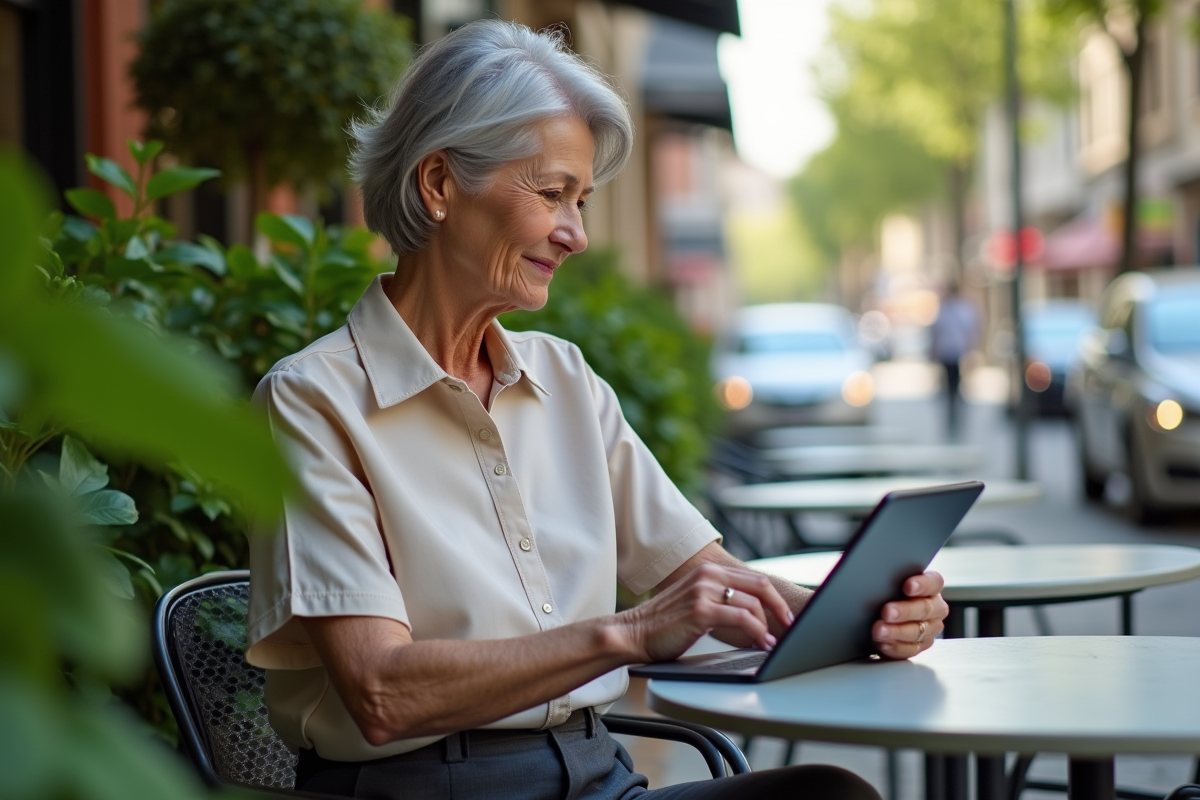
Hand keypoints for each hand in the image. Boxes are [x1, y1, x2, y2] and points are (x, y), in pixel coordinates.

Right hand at [620, 563, 793, 662]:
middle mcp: (708, 576)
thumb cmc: (664, 624)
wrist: (633, 633)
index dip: (774, 598)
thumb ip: (719, 600)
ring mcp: (704, 591)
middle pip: (760, 586)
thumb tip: (752, 615)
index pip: (753, 579)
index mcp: (708, 572)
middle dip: (780, 608)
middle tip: (789, 627)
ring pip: (753, 605)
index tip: (785, 616)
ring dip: (768, 627)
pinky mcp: (701, 610)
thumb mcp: (695, 602)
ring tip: (771, 644)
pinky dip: (757, 633)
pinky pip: (742, 619)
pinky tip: (760, 644)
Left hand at [872, 571, 947, 659]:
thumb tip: (865, 564)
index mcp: (929, 585)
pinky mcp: (919, 646)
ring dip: (897, 631)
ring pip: (918, 632)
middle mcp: (934, 607)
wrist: (873, 610)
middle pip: (926, 608)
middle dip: (905, 611)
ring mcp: (929, 628)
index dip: (922, 584)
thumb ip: (880, 570)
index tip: (907, 586)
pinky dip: (895, 647)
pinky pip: (910, 650)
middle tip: (886, 611)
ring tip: (878, 630)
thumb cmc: (880, 587)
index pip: (934, 582)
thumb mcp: (880, 575)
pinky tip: (882, 643)